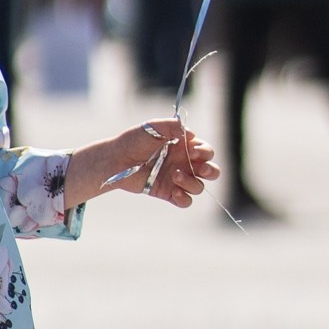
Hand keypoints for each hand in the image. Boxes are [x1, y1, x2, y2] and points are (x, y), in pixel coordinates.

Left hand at [68, 120, 220, 210]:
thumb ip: (172, 126)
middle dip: (210, 171)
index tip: (192, 150)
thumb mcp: (153, 127)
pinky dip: (184, 199)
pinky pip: (185, 201)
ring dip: (191, 182)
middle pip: (211, 171)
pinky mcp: (168, 193)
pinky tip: (174, 192)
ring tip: (174, 175)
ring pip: (199, 187)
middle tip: (199, 168)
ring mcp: (177, 180)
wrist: (117, 159)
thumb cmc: (134, 141)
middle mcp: (184, 164)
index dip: (205, 151)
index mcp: (184, 147)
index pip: (207, 151)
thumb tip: (191, 134)